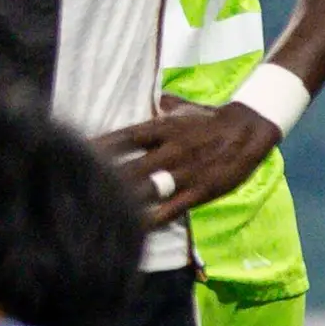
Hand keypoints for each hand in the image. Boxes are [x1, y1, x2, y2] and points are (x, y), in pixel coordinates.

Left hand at [91, 95, 279, 227]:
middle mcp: (168, 149)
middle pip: (127, 168)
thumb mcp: (183, 110)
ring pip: (147, 190)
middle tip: (78, 192)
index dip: (96, 149)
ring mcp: (184, 171)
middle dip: (102, 182)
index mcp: (161, 128)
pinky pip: (171, 209)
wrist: (251, 128)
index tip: (73, 156)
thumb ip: (165, 106)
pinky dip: (151, 220)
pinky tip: (133, 230)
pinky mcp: (200, 190)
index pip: (121, 139)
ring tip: (98, 214)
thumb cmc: (211, 119)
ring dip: (123, 202)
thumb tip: (157, 95)